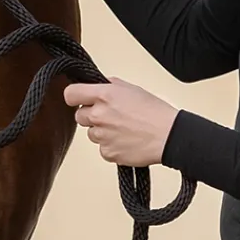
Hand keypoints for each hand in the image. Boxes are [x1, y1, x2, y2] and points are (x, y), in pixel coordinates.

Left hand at [63, 78, 179, 166]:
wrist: (169, 135)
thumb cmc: (154, 111)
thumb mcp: (130, 88)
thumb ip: (108, 86)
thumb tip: (96, 86)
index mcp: (104, 95)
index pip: (70, 94)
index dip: (73, 97)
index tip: (78, 99)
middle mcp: (99, 115)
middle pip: (79, 116)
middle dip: (91, 116)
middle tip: (109, 116)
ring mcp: (102, 136)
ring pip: (91, 133)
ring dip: (102, 132)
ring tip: (123, 129)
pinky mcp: (108, 153)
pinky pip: (102, 149)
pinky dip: (111, 146)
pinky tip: (126, 141)